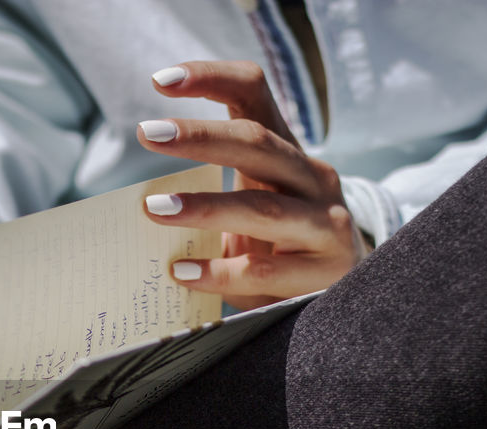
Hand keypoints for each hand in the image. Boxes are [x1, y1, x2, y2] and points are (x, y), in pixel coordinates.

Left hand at [139, 61, 367, 308]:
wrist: (346, 294)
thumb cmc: (278, 249)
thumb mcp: (249, 210)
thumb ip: (210, 197)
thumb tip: (140, 203)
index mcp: (285, 151)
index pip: (254, 94)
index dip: (212, 78)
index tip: (160, 80)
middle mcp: (312, 177)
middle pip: (258, 143)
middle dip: (200, 136)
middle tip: (147, 133)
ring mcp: (326, 223)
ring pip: (262, 209)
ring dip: (205, 207)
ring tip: (155, 209)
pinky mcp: (326, 271)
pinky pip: (263, 271)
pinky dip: (218, 272)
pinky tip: (182, 271)